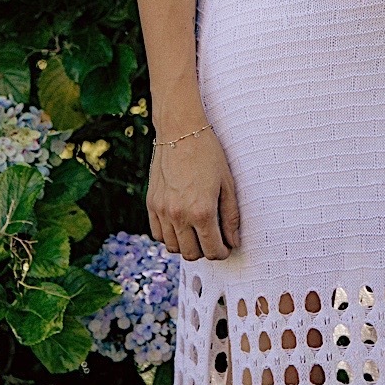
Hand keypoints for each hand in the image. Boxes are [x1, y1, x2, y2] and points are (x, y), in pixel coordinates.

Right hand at [146, 127, 240, 259]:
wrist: (180, 130)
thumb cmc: (208, 153)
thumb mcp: (227, 183)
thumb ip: (231, 216)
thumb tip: (233, 241)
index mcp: (202, 211)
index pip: (212, 250)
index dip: (222, 252)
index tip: (225, 247)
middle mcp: (180, 215)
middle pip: (191, 254)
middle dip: (205, 251)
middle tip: (213, 240)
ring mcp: (163, 211)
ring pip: (173, 247)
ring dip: (186, 245)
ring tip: (196, 232)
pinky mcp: (152, 204)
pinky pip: (158, 234)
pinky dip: (169, 236)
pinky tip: (180, 225)